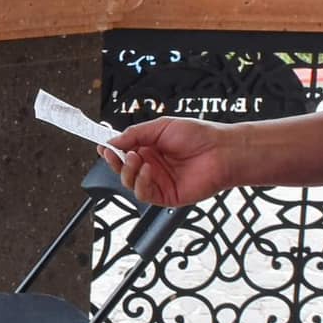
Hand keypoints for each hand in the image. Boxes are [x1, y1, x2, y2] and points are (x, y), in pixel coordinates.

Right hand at [106, 117, 238, 206]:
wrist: (221, 152)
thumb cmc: (199, 136)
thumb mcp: (161, 126)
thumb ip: (135, 134)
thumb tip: (112, 141)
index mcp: (150, 147)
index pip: (123, 151)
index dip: (111, 149)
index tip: (102, 145)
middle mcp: (152, 165)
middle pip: (122, 168)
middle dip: (114, 161)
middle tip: (114, 153)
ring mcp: (158, 181)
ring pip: (129, 182)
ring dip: (127, 171)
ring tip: (137, 158)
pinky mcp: (165, 196)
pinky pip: (144, 193)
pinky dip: (141, 181)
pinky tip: (149, 170)